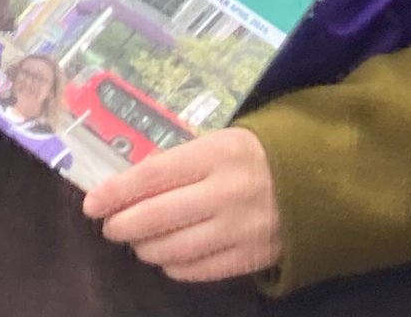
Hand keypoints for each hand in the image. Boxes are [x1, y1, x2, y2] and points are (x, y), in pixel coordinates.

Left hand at [83, 127, 282, 282]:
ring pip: (173, 248)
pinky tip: (167, 256)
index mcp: (216, 152)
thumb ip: (181, 161)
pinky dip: (174, 265)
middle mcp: (225, 191)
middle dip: (123, 224)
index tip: (91, 202)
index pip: (153, 175)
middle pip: (156, 216)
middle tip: (109, 225)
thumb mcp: (221, 141)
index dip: (117, 191)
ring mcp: (239, 228)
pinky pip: (198, 269)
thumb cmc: (257, 153)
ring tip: (137, 241)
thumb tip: (130, 184)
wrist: (319, 179)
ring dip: (145, 247)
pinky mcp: (250, 256)